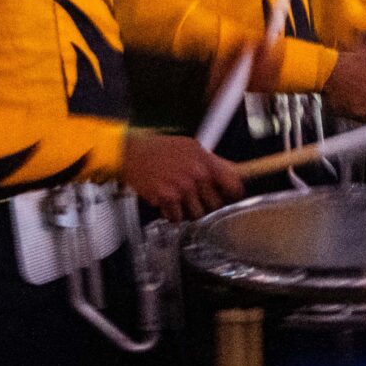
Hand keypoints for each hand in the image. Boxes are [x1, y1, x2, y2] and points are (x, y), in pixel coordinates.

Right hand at [122, 132, 243, 222]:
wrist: (132, 154)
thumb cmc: (160, 149)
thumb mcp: (190, 147)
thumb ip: (212, 160)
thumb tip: (234, 171)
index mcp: (205, 161)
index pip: (233, 184)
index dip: (234, 194)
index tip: (231, 198)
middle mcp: (196, 175)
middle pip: (216, 205)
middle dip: (208, 204)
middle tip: (198, 198)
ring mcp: (182, 188)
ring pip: (197, 214)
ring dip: (189, 211)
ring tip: (180, 200)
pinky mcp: (167, 199)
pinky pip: (177, 218)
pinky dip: (172, 214)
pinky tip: (167, 202)